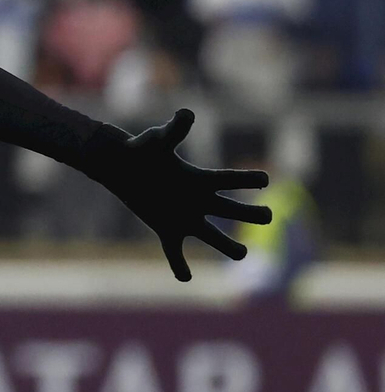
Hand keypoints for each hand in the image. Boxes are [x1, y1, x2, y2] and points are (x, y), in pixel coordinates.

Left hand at [89, 109, 271, 281]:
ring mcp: (185, 218)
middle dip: (252, 213)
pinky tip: (184, 277)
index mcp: (201, 180)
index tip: (266, 177)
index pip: (230, 180)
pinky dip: (179, 266)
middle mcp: (199, 201)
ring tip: (241, 254)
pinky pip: (176, 252)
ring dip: (228, 246)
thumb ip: (174, 130)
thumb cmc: (142, 150)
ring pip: (213, 237)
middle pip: (232, 210)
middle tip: (268, 215)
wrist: (122, 167)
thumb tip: (186, 114)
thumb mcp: (158, 141)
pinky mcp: (167, 230)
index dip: (248, 178)